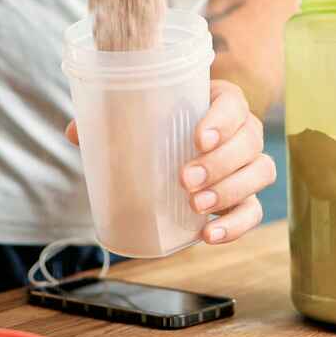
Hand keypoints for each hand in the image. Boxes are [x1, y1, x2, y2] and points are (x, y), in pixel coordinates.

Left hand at [65, 80, 275, 245]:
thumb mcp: (139, 117)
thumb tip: (75, 132)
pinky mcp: (246, 197)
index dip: (222, 120)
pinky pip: (253, 211)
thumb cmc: (160, 125)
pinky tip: (209, 235)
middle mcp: (242, 130)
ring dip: (230, 190)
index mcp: (220, 101)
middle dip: (220, 163)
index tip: (197, 138)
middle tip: (184, 179)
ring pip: (260, 172)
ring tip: (195, 206)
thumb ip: (109, 119)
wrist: (178, 148)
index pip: (234, 103)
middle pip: (250, 141)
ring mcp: (248, 164)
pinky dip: (236, 225)